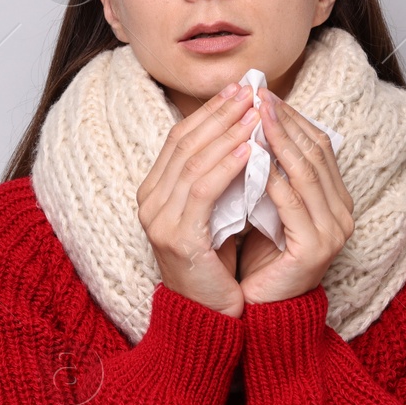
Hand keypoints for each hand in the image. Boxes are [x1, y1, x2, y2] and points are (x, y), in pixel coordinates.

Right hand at [137, 81, 261, 317]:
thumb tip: (246, 134)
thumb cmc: (216, 262)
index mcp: (154, 192)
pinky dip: (227, 167)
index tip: (239, 90)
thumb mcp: (214, 212)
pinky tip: (250, 150)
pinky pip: (203, 191)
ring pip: (193, 162)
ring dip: (228, 133)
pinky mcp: (178, 237)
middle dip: (220, 114)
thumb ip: (218, 178)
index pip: (179, 139)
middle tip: (251, 91)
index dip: (209, 112)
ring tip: (256, 114)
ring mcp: (159, 219)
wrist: (207, 314)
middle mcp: (149, 201)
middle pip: (184, 144)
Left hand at [237, 89, 353, 304]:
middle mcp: (342, 211)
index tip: (261, 95)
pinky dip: (272, 178)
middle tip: (256, 96)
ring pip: (305, 173)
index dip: (292, 118)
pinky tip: (252, 159)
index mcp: (335, 198)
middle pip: (315, 153)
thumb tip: (251, 126)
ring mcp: (333, 231)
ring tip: (254, 117)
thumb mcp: (266, 205)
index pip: (318, 145)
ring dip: (278, 141)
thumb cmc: (260, 255)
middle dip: (284, 121)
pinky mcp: (315, 249)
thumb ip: (270, 173)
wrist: (262, 308)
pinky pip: (292, 204)